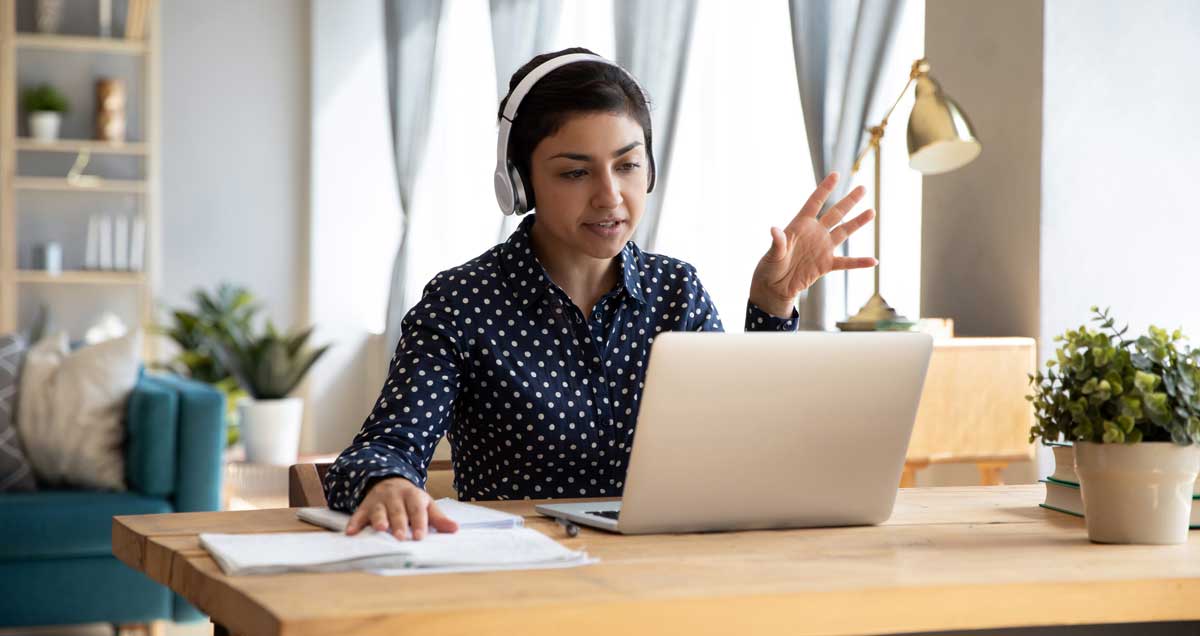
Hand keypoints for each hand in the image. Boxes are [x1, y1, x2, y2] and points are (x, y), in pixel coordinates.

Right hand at [345, 476, 458, 539]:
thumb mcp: (427, 504)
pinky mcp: (365, 505)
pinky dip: (354, 522)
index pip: (417, 509)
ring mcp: (379, 500)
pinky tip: (351, 532)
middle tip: (401, 537)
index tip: (420, 536)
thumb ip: (438, 518)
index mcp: (413, 495)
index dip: (419, 522)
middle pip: (398, 511)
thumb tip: (455, 529)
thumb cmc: (411, 499)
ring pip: (378, 510)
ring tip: (380, 530)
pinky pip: (358, 513)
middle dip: (399, 523)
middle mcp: (395, 496)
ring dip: (378, 520)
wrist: (389, 480)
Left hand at [749, 172, 877, 316]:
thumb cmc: (770, 267)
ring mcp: (822, 248)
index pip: (814, 203)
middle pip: (835, 214)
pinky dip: (859, 263)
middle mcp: (815, 233)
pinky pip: (846, 263)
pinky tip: (874, 261)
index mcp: (800, 225)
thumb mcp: (772, 254)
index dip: (825, 189)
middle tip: (863, 188)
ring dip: (857, 223)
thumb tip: (774, 230)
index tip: (836, 174)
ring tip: (871, 212)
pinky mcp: (826, 265)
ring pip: (844, 232)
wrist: (775, 287)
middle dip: (849, 201)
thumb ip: (778, 242)